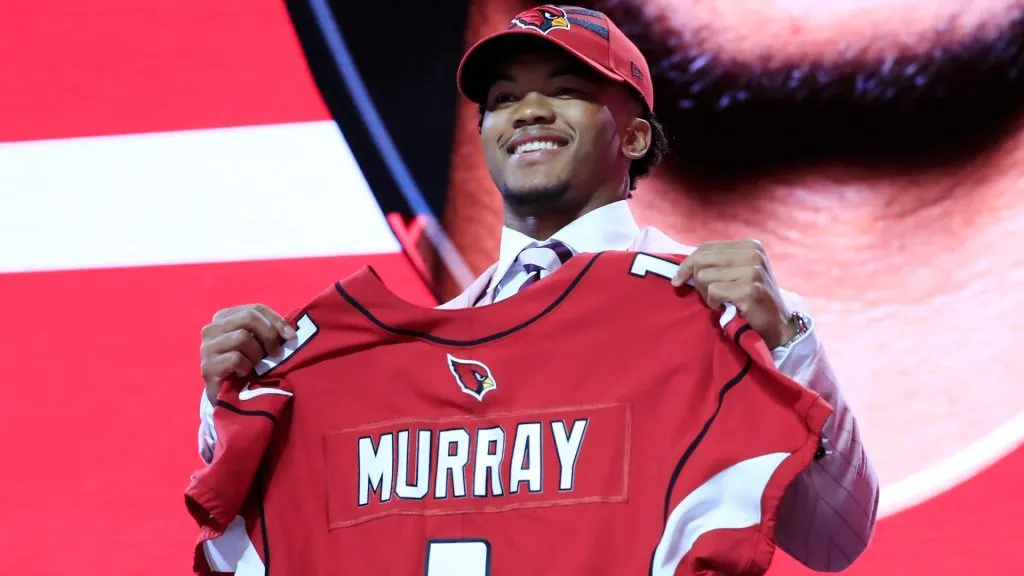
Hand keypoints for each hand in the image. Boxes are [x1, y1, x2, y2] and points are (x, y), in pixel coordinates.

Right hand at [200, 304, 295, 401]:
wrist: (227, 396)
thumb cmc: (246, 365)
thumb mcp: (258, 344)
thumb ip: (269, 331)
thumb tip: (291, 332)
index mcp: (225, 317)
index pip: (255, 309)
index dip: (277, 321)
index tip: (291, 337)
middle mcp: (212, 328)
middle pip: (248, 318)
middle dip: (269, 335)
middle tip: (276, 353)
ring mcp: (207, 347)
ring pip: (242, 337)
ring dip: (256, 354)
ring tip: (255, 366)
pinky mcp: (207, 367)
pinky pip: (235, 358)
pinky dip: (246, 367)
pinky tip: (244, 374)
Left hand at [671, 240, 795, 348]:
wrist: (778, 325)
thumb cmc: (752, 300)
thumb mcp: (738, 273)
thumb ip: (717, 263)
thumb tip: (684, 265)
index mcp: (750, 245)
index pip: (706, 247)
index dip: (687, 263)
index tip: (677, 279)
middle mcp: (753, 253)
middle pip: (702, 260)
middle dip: (696, 280)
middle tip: (707, 296)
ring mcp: (753, 270)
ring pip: (704, 276)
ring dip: (707, 295)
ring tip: (721, 302)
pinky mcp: (750, 288)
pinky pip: (714, 292)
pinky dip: (714, 303)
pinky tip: (725, 308)